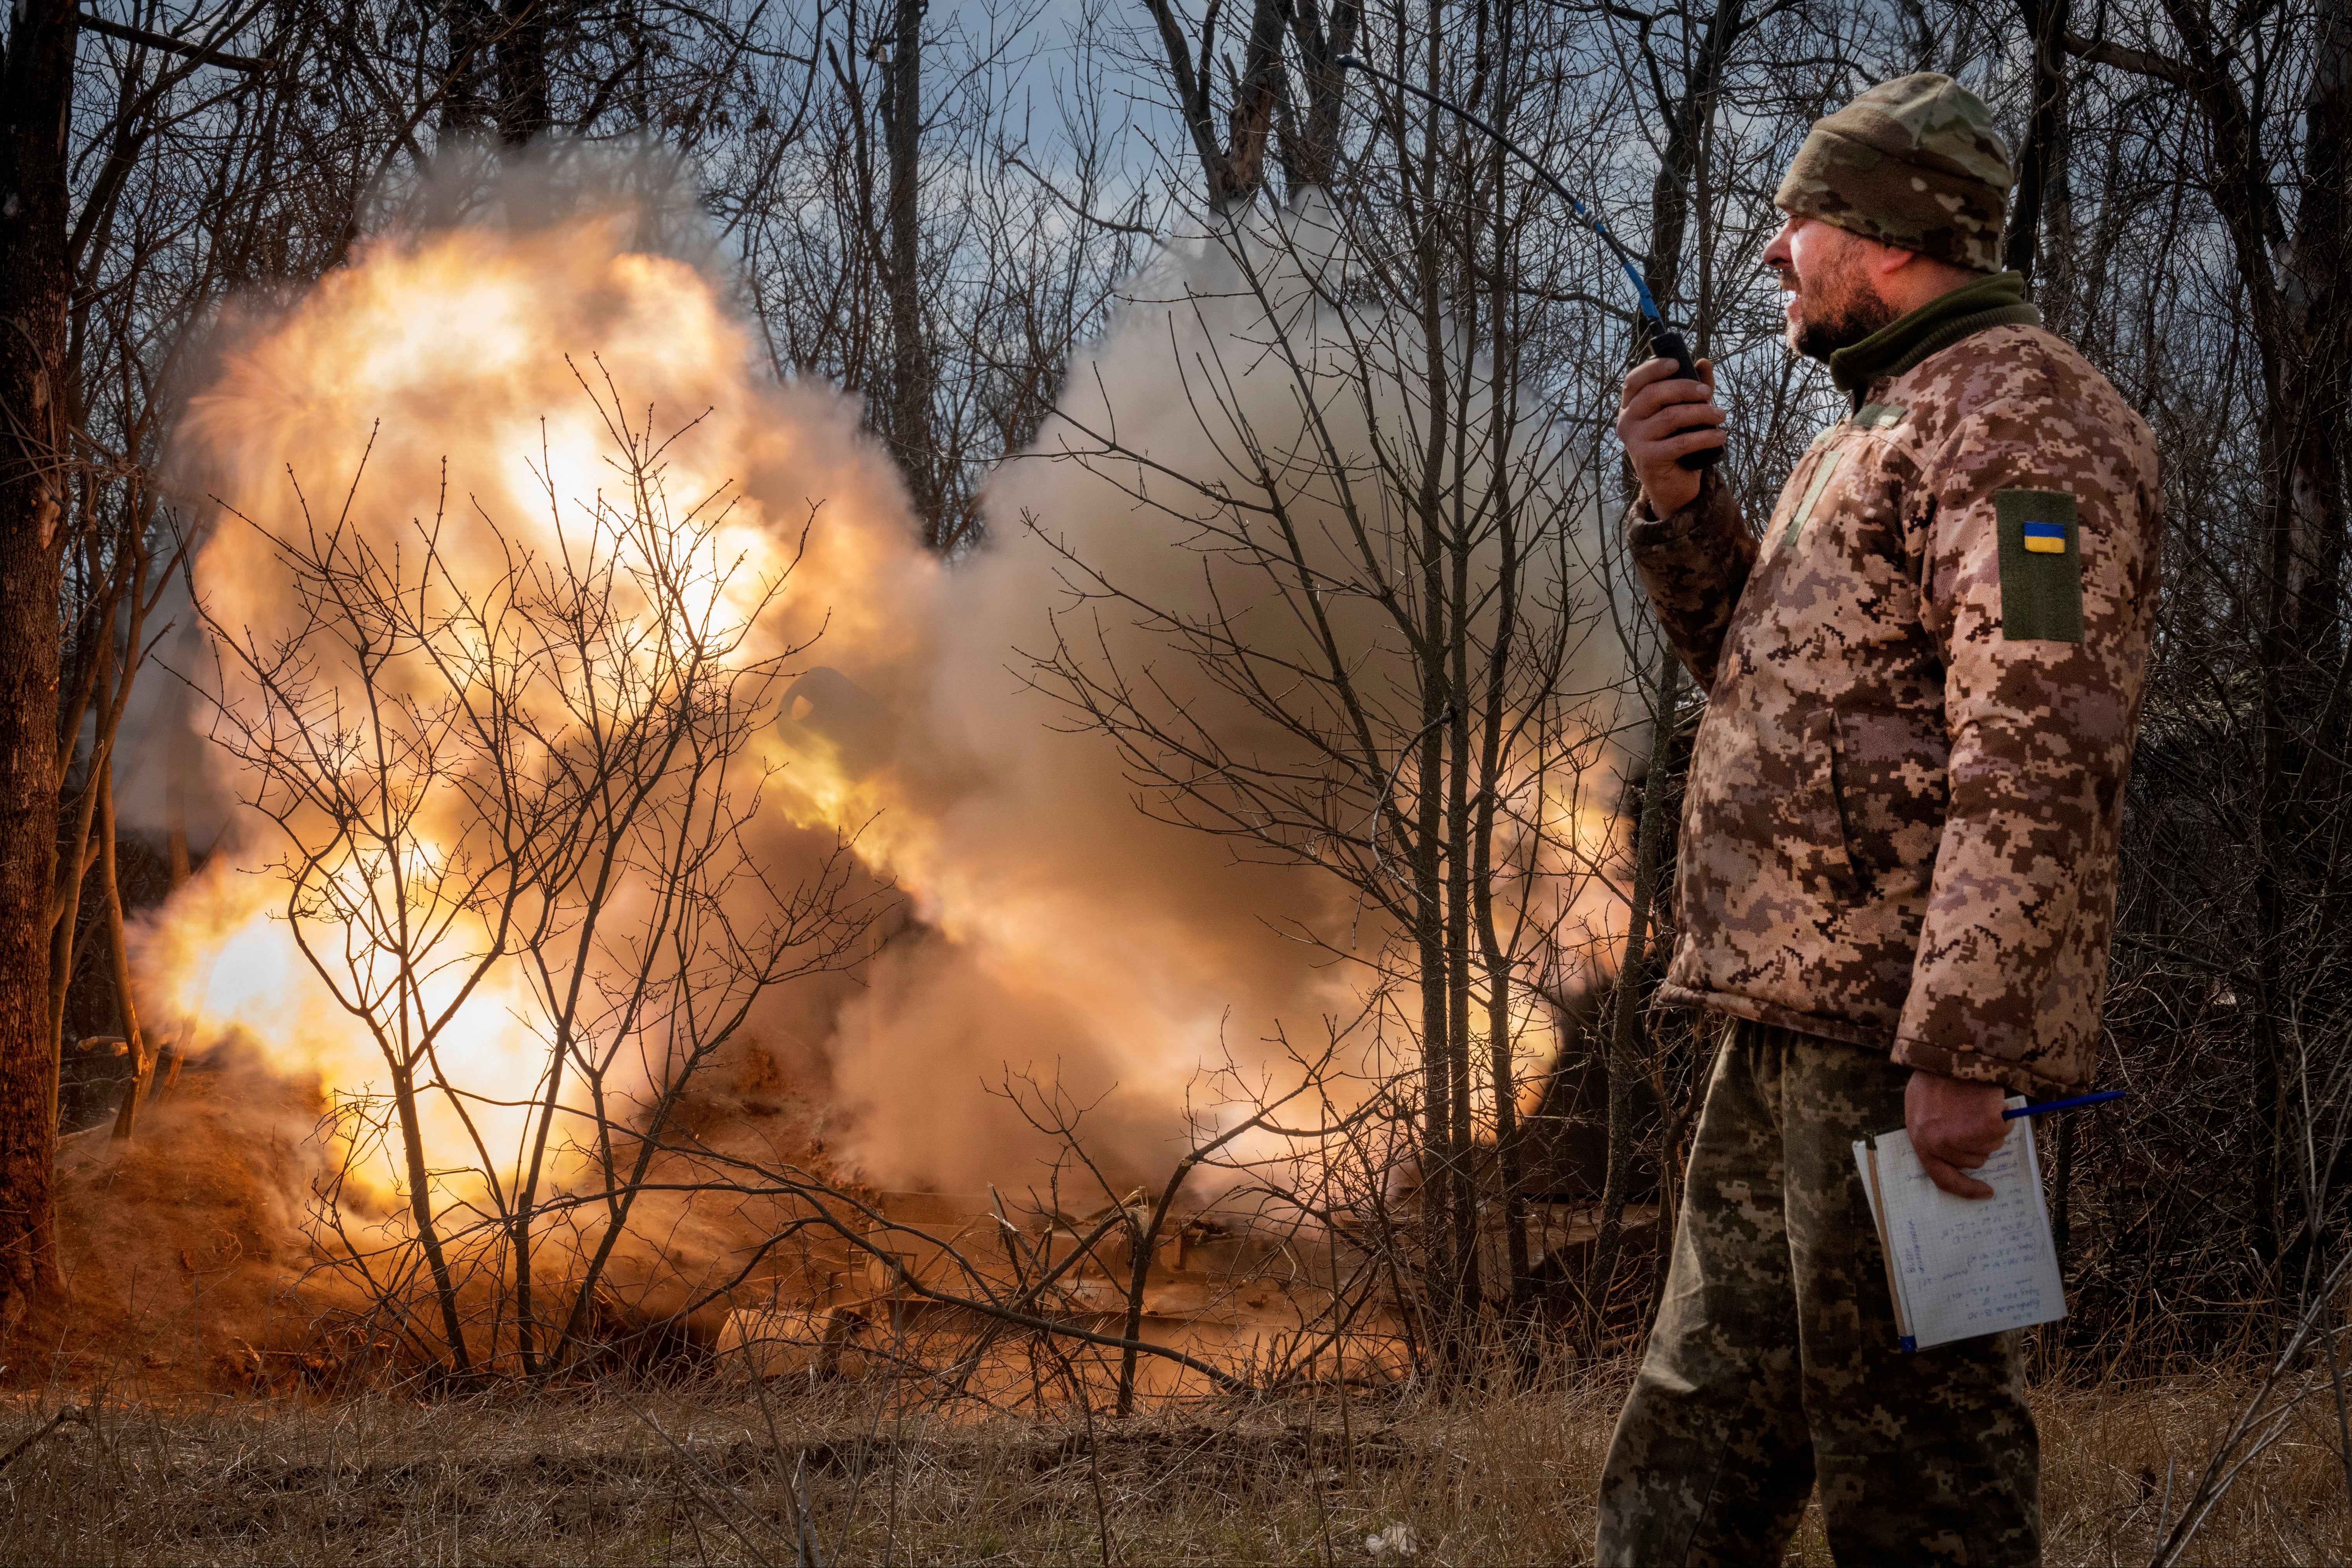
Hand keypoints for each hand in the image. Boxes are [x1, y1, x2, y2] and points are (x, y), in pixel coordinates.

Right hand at [1616, 355, 1727, 516]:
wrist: (1672, 486)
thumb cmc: (1677, 443)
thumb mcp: (1685, 413)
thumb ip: (1693, 389)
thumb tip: (1704, 363)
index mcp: (1631, 407)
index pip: (1634, 381)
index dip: (1653, 368)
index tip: (1677, 364)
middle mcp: (1627, 422)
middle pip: (1653, 394)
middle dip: (1685, 388)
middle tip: (1708, 393)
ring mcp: (1635, 441)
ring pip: (1670, 417)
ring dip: (1701, 413)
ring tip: (1721, 415)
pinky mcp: (1648, 459)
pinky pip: (1680, 442)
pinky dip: (1704, 437)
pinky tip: (1720, 436)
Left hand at [1905, 1071, 2008, 1199]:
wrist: (1947, 1052)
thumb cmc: (1932, 1076)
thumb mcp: (1920, 1108)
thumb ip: (1934, 1133)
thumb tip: (1960, 1153)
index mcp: (1922, 1143)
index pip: (1945, 1180)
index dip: (1967, 1190)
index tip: (1987, 1192)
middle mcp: (1943, 1146)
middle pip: (1976, 1159)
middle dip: (1978, 1141)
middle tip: (1971, 1115)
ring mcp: (1965, 1137)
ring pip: (1992, 1144)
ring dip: (1990, 1127)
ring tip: (1975, 1102)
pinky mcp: (1987, 1126)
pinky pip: (2004, 1129)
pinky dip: (2002, 1115)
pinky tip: (1989, 1099)